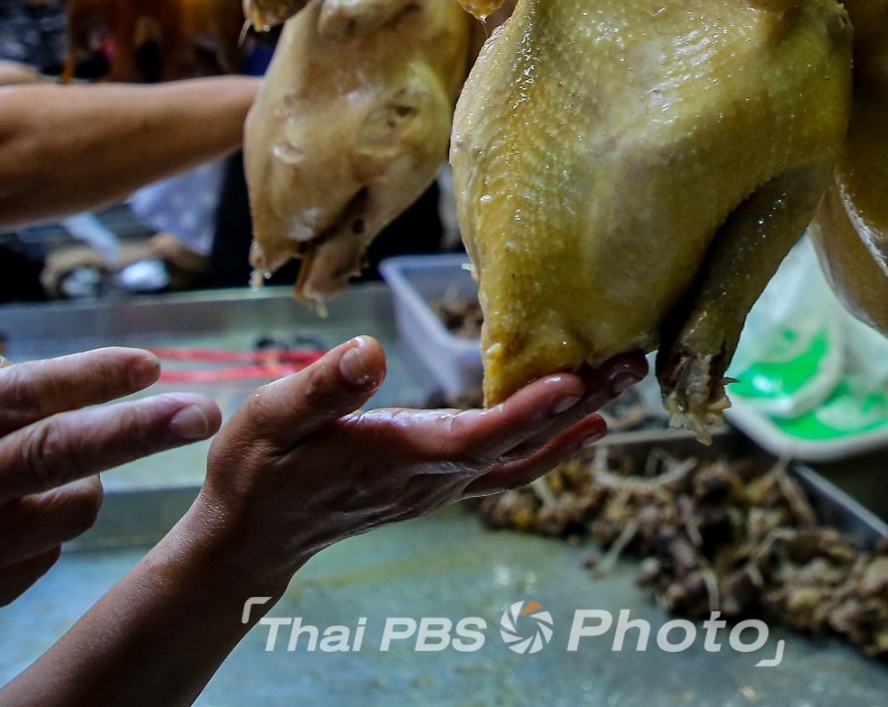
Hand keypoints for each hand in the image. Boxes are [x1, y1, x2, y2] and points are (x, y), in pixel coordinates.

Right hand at [0, 349, 217, 650]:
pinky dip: (38, 522)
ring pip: (66, 512)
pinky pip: (37, 553)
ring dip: (83, 479)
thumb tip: (26, 372)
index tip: (151, 362)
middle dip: (142, 433)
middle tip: (203, 413)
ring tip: (48, 464)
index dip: (94, 377)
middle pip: (62, 459)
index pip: (25, 397)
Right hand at [182, 337, 644, 581]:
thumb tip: (369, 352)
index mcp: (401, 457)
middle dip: (580, 403)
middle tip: (634, 362)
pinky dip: (549, 440)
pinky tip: (578, 420)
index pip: (481, 435)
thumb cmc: (259, 470)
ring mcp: (441, 486)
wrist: (253, 534)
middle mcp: (434, 478)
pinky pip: (509, 464)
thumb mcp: (273, 417)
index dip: (529, 410)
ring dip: (575, 420)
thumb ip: (322, 387)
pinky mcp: (439, 483)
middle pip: (522, 443)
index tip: (577, 382)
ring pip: (524, 457)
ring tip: (624, 380)